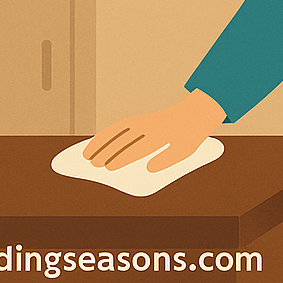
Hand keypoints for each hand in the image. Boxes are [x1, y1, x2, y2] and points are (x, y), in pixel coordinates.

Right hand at [82, 88, 226, 172]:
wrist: (196, 113)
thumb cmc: (189, 136)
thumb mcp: (185, 150)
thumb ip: (167, 160)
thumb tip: (149, 169)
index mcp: (163, 134)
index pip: (139, 147)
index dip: (123, 157)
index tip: (109, 167)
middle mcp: (150, 125)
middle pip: (125, 139)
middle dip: (108, 151)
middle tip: (93, 165)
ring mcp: (144, 120)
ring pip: (118, 130)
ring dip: (101, 141)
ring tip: (86, 155)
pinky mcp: (141, 119)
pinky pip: (121, 126)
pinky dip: (107, 133)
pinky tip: (96, 142)